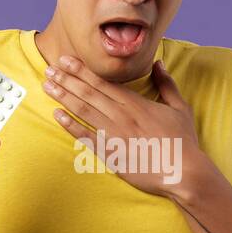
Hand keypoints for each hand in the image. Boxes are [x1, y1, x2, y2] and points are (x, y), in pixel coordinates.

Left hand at [43, 54, 203, 198]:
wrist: (183, 172)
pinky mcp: (111, 154)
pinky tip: (57, 115)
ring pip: (84, 111)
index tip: (66, 60)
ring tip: (48, 85)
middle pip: (89, 93)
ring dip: (64, 97)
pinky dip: (70, 126)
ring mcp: (115, 135)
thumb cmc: (183, 141)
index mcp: (137, 104)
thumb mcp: (180, 108)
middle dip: (67, 79)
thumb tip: (159, 63)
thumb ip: (167, 84)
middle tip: (49, 69)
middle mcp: (122, 115)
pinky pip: (86, 137)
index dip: (82, 71)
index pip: (103, 82)